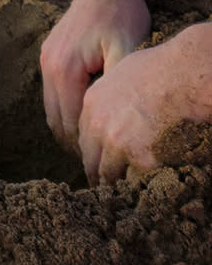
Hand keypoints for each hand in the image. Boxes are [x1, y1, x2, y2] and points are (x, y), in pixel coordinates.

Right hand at [40, 0, 149, 150]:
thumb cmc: (122, 16)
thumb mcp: (126, 53)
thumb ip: (115, 89)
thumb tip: (112, 125)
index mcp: (64, 70)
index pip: (69, 124)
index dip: (86, 148)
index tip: (104, 167)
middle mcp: (48, 65)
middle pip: (55, 120)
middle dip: (74, 144)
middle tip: (98, 165)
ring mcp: (46, 58)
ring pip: (51, 107)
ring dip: (68, 128)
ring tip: (92, 146)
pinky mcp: (50, 52)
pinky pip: (53, 91)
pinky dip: (65, 109)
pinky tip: (86, 116)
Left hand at [76, 26, 211, 181]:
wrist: (181, 78)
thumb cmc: (159, 70)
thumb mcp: (120, 74)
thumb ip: (109, 97)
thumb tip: (112, 108)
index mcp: (92, 105)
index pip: (84, 138)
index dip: (93, 151)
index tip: (100, 160)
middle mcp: (98, 126)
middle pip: (91, 160)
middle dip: (98, 173)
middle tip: (106, 185)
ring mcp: (117, 144)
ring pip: (108, 175)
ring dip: (115, 184)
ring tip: (122, 194)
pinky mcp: (139, 159)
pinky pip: (134, 180)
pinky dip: (138, 185)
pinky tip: (143, 188)